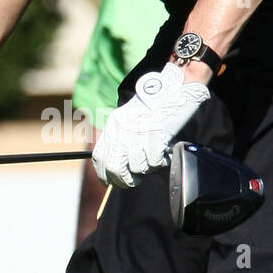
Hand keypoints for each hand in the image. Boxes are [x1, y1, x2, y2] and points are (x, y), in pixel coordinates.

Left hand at [91, 63, 209, 188]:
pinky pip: (154, 162)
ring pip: (137, 167)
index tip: (112, 182)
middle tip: (135, 180)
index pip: (99, 158)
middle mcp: (122, 129)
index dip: (104, 175)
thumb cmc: (156, 108)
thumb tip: (117, 170)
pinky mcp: (155, 134)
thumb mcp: (130, 121)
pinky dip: (161, 162)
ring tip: (155, 157)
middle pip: (115, 168)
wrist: (174, 89)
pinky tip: (164, 153)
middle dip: (125, 180)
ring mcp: (138, 132)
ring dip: (148, 168)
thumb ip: (122, 141)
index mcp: (113, 125)